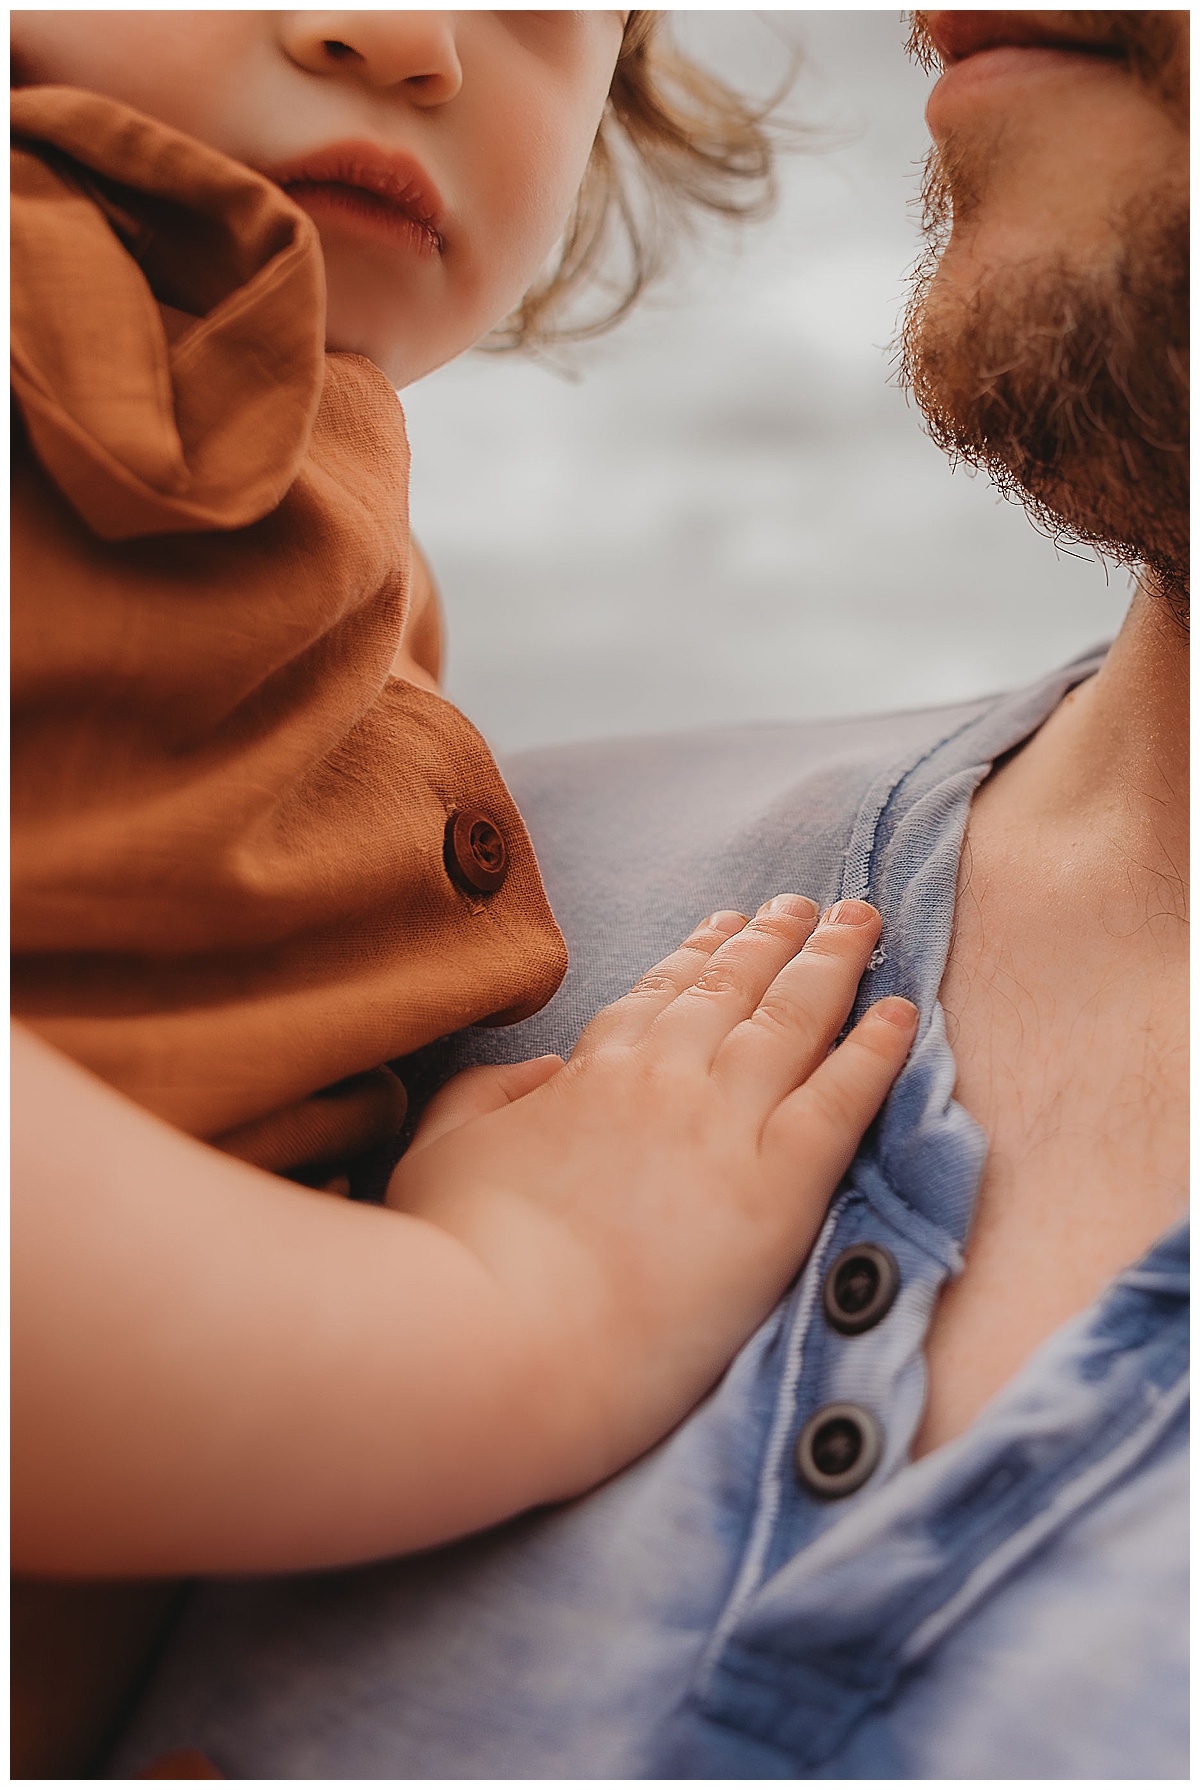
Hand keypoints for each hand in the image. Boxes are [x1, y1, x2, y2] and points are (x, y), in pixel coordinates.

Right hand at [387, 896, 915, 1485]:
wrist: (504, 1345)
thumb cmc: (459, 1263)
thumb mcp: (440, 1153)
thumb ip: (486, 1095)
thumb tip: (543, 1070)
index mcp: (587, 1075)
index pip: (658, 997)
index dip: (699, 955)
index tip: (728, 924)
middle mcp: (663, 1081)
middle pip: (733, 990)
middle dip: (774, 940)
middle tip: (805, 906)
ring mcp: (724, 1127)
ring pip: (794, 1022)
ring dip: (831, 964)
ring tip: (862, 924)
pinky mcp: (780, 1189)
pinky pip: (843, 1098)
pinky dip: (878, 1050)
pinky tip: (904, 1012)